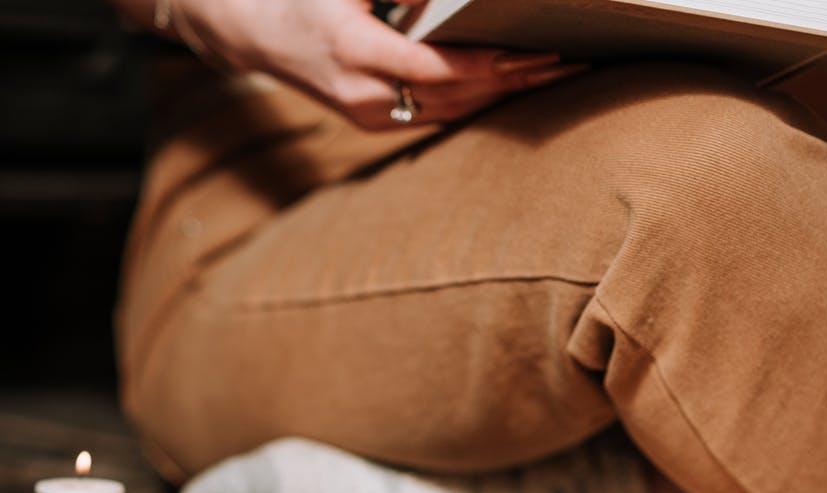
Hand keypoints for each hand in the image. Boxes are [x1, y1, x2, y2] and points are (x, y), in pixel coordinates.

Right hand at [171, 0, 585, 128]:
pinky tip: (513, 85)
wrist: (257, 35)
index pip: (435, 66)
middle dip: (513, 80)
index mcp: (352, 50)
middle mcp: (362, 93)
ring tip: (554, 73)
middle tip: (569, 60)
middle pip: (454, 95)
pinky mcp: (373, 123)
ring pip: (449, 110)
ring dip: (504, 94)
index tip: (534, 50)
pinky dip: (477, 100)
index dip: (488, 63)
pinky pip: (435, 114)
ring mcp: (367, 116)